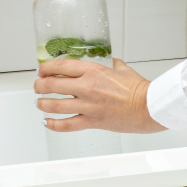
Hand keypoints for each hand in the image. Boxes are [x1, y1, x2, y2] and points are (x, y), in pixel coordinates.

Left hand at [34, 58, 165, 133]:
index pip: (61, 66)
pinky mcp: (92, 122)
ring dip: (43, 103)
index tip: (41, 69)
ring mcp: (88, 105)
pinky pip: (67, 125)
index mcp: (93, 71)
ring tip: (39, 102)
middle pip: (53, 84)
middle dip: (40, 85)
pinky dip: (54, 125)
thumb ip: (113, 65)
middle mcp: (87, 87)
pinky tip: (47, 122)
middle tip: (37, 86)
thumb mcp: (123, 69)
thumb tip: (112, 62)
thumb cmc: (139, 88)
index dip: (46, 67)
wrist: (149, 107)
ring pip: (55, 105)